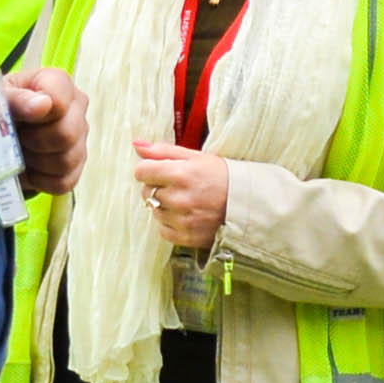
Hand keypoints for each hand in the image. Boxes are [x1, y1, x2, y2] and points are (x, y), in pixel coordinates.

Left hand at [6, 66, 84, 200]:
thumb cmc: (0, 108)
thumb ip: (17, 98)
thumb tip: (43, 104)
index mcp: (59, 84)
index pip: (60, 99)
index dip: (38, 111)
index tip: (21, 117)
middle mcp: (77, 109)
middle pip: (66, 133)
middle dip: (33, 140)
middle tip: (16, 136)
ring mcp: (80, 140)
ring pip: (65, 161)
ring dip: (35, 161)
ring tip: (19, 151)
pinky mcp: (75, 169)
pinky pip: (62, 182)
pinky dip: (39, 179)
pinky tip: (28, 167)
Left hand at [132, 136, 233, 252]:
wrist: (247, 204)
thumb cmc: (221, 176)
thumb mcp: (195, 157)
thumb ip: (163, 151)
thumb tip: (136, 145)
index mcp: (180, 174)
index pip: (141, 172)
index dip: (149, 170)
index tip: (162, 172)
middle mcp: (178, 198)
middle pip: (146, 192)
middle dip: (157, 187)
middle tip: (178, 186)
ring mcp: (182, 220)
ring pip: (154, 211)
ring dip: (164, 206)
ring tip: (185, 201)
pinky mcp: (186, 237)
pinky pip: (162, 230)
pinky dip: (170, 223)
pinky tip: (185, 216)